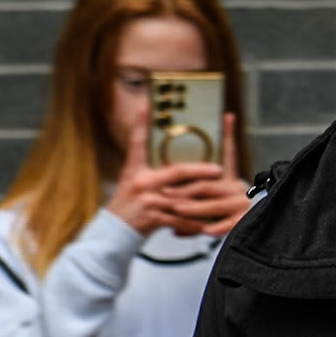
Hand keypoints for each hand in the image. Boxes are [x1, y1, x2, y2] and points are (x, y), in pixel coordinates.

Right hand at [108, 108, 225, 236]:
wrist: (114, 231)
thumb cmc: (127, 203)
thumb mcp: (131, 179)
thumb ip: (147, 165)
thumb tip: (167, 151)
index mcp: (135, 170)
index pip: (138, 143)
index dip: (141, 124)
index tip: (147, 105)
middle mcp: (142, 183)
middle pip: (177, 172)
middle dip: (200, 170)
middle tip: (219, 169)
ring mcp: (148, 201)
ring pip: (183, 198)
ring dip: (203, 199)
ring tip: (221, 195)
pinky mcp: (152, 218)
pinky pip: (180, 220)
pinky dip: (194, 222)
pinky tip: (208, 222)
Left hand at [165, 112, 252, 237]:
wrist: (247, 231)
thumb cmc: (213, 214)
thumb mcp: (202, 197)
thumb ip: (191, 184)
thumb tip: (180, 163)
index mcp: (228, 178)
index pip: (228, 153)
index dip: (228, 134)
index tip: (228, 115)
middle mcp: (237, 187)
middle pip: (206, 185)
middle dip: (184, 189)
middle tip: (164, 192)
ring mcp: (241, 203)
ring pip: (212, 204)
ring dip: (192, 208)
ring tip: (175, 210)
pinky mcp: (243, 220)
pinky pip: (224, 224)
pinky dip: (212, 227)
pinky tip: (201, 230)